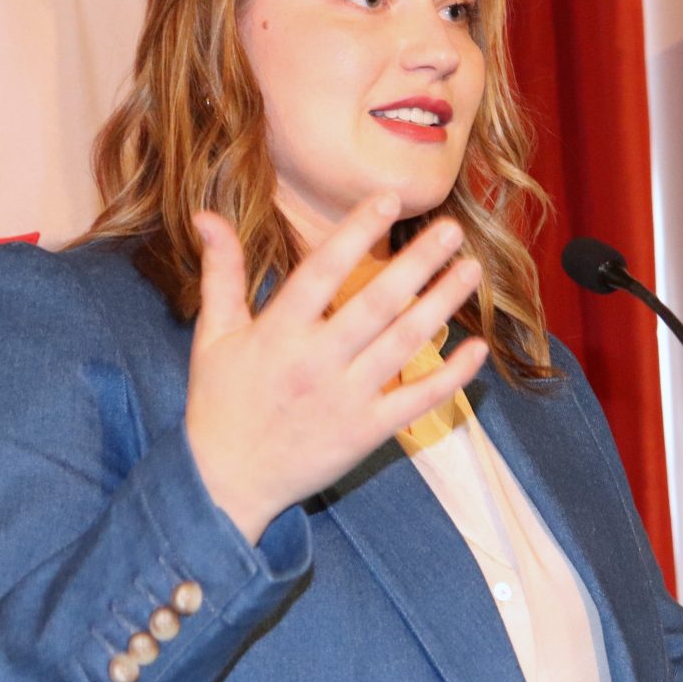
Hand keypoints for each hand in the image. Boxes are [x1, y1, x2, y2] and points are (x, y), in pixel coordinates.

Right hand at [183, 194, 488, 542]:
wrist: (226, 483)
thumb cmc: (219, 403)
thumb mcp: (213, 335)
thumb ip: (221, 273)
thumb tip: (206, 214)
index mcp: (278, 332)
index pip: (322, 271)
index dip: (356, 232)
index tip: (389, 198)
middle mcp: (316, 361)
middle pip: (376, 302)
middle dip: (418, 262)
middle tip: (452, 230)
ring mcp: (346, 398)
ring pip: (404, 343)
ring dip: (442, 304)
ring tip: (471, 270)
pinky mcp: (367, 432)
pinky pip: (418, 399)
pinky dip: (450, 375)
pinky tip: (476, 348)